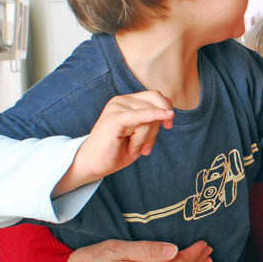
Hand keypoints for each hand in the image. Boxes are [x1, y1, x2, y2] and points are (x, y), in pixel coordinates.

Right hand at [54, 91, 174, 196]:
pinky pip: (141, 115)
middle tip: (143, 147)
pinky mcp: (115, 119)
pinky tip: (167, 115)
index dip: (166, 108)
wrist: (93, 164)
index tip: (168, 126)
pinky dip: (154, 115)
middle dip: (154, 130)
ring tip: (131, 148)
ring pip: (149, 119)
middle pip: (155, 107)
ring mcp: (116, 107)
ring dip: (144, 139)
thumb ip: (152, 122)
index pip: (155, 97)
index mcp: (127, 102)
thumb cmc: (117, 151)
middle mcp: (121, 100)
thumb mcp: (140, 135)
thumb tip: (169, 113)